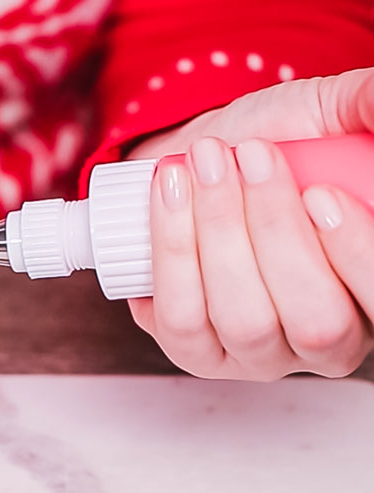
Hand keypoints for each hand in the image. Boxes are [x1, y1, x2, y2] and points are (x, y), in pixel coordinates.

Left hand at [126, 68, 373, 379]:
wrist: (199, 159)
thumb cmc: (276, 144)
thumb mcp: (327, 116)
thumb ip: (364, 105)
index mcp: (370, 295)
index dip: (355, 253)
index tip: (320, 192)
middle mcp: (326, 342)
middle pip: (314, 321)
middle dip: (275, 232)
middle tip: (250, 155)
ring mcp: (258, 355)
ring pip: (245, 321)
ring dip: (218, 234)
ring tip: (204, 163)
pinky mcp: (196, 353)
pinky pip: (182, 322)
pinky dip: (171, 251)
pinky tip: (171, 194)